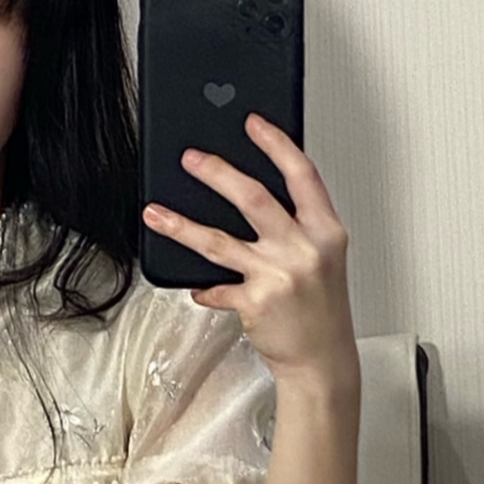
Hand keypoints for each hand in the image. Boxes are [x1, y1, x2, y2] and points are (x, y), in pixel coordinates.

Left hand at [140, 113, 356, 386]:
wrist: (323, 359)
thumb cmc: (323, 309)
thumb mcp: (325, 257)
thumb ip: (300, 224)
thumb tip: (254, 192)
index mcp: (326, 231)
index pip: (302, 174)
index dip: (276, 144)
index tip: (253, 123)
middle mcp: (304, 249)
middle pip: (254, 197)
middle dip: (217, 172)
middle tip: (191, 158)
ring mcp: (277, 275)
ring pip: (219, 240)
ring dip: (182, 224)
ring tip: (156, 214)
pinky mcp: (254, 301)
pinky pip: (215, 286)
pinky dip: (203, 286)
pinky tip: (194, 286)